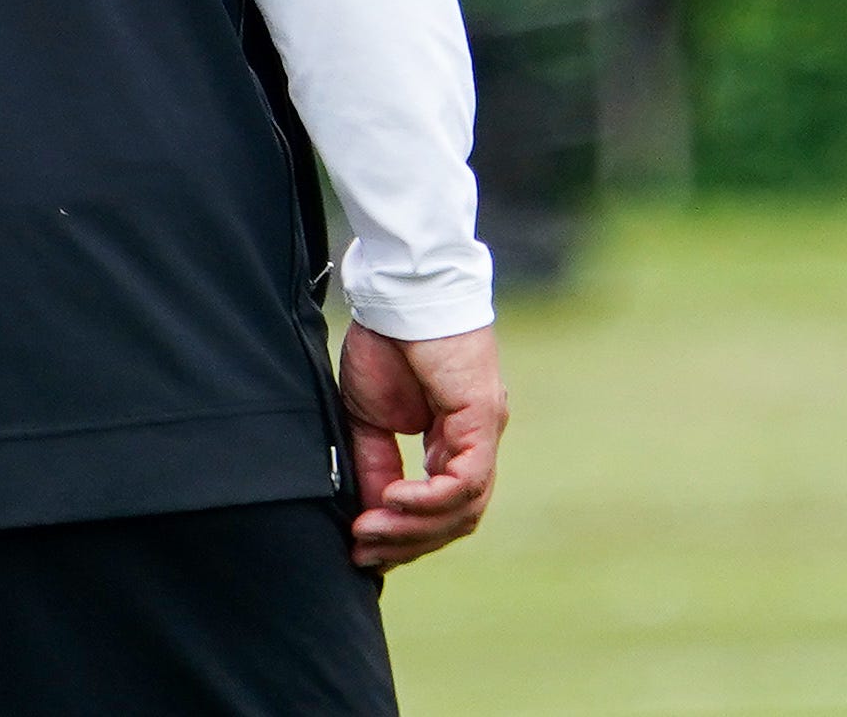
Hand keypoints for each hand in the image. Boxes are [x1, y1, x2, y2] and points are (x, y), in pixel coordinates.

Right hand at [340, 322, 503, 571]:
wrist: (399, 294)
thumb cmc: (386, 345)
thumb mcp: (370, 421)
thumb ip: (376, 468)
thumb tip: (370, 517)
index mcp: (453, 443)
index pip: (442, 511)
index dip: (404, 538)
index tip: (361, 551)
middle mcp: (476, 442)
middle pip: (456, 519)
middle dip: (406, 543)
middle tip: (361, 550)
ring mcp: (485, 431)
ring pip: (464, 508)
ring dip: (413, 528)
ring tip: (368, 530)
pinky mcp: (484, 418)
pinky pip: (465, 480)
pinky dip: (428, 500)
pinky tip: (392, 499)